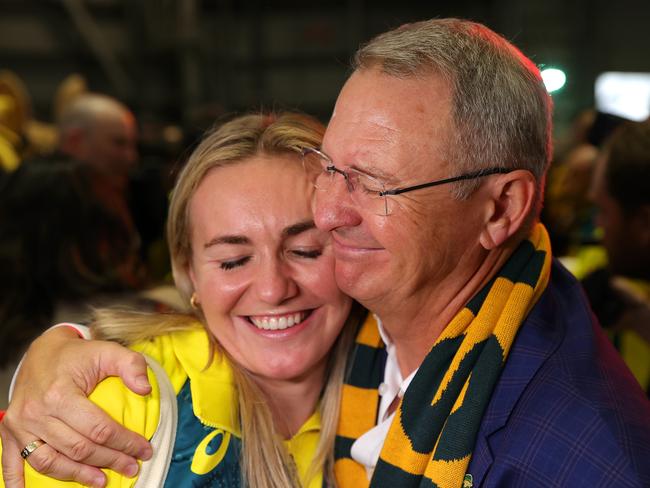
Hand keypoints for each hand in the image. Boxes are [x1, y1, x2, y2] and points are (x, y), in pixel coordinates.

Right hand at [1, 326, 152, 486]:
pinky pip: (13, 463)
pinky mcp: (9, 432)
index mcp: (60, 393)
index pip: (98, 428)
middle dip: (109, 460)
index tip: (144, 450)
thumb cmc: (78, 355)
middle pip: (78, 448)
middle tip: (132, 466)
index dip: (124, 442)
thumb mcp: (109, 351)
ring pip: (49, 462)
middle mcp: (36, 412)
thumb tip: (145, 389)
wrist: (42, 352)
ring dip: (77, 475)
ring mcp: (20, 425)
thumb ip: (131, 365)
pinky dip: (19, 482)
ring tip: (102, 480)